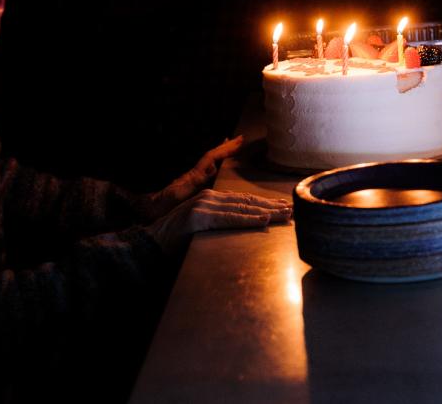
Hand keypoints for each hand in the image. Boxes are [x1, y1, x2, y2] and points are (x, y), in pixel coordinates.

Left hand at [142, 136, 245, 218]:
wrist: (152, 210)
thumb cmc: (166, 204)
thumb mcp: (181, 192)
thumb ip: (196, 180)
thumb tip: (212, 167)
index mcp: (195, 174)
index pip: (213, 157)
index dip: (226, 149)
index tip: (238, 141)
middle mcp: (196, 174)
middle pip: (213, 156)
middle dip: (226, 147)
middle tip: (240, 138)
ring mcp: (194, 180)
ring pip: (211, 162)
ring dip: (222, 153)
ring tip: (232, 145)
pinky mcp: (193, 188)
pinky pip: (209, 172)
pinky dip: (217, 165)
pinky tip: (219, 166)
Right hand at [145, 189, 291, 254]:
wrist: (148, 244)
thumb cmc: (174, 241)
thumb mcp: (201, 229)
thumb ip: (218, 224)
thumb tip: (241, 229)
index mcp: (210, 199)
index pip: (243, 200)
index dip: (265, 203)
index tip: (284, 206)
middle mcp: (208, 197)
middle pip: (247, 201)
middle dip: (272, 205)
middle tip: (293, 209)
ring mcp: (203, 205)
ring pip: (242, 208)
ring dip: (267, 211)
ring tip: (286, 214)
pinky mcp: (198, 217)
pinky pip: (229, 219)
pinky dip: (248, 219)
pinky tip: (264, 220)